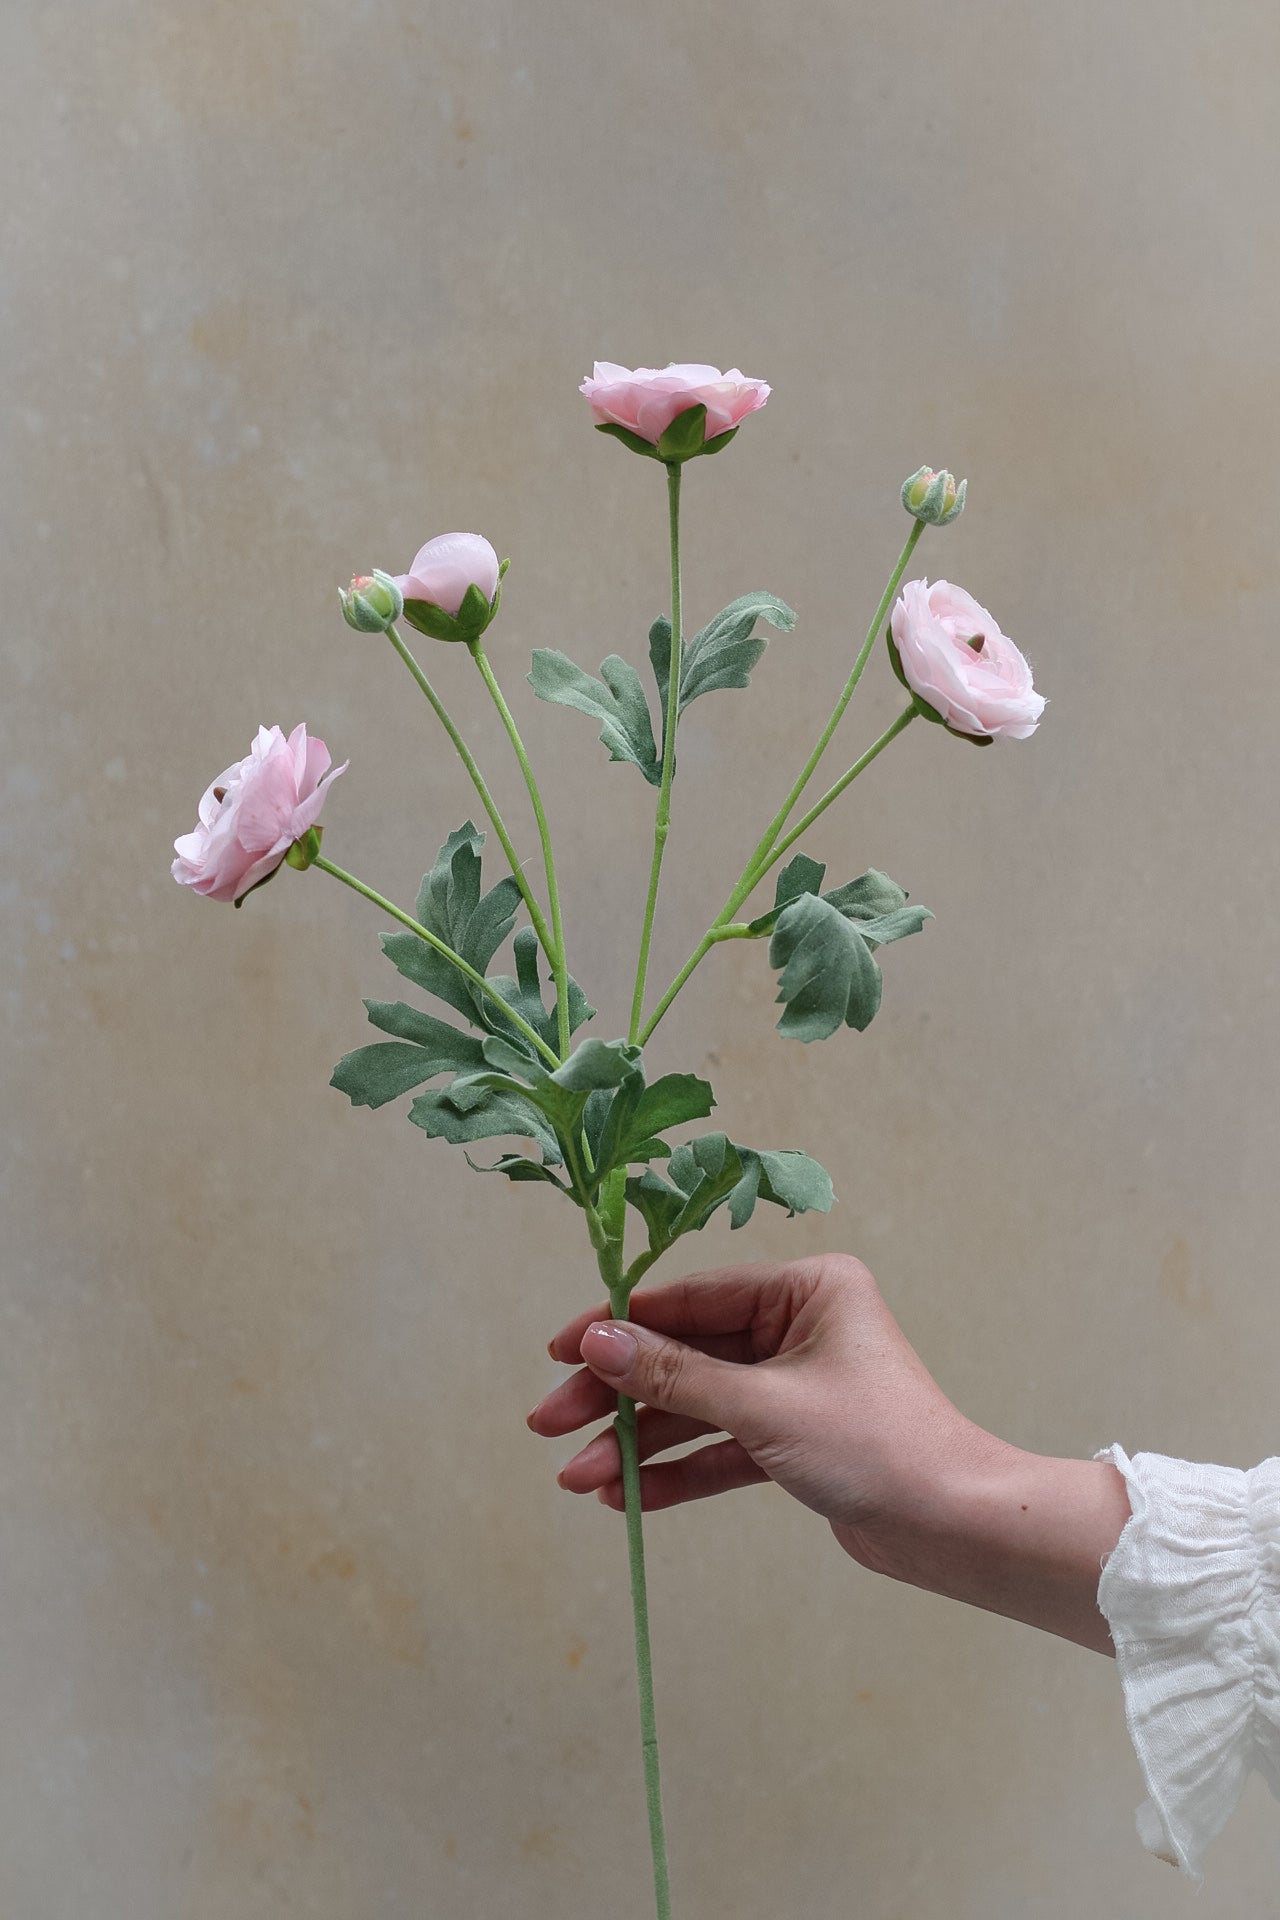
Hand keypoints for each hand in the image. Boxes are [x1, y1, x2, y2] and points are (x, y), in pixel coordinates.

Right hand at [529, 1253, 994, 1576]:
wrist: (954, 1528)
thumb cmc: (875, 1446)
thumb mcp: (763, 1407)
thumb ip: (674, 1376)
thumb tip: (596, 1342)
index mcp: (806, 1289)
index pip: (691, 1298)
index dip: (619, 1325)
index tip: (558, 1351)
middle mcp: (800, 1327)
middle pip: (685, 1355)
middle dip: (617, 1396)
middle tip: (547, 1425)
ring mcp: (796, 1385)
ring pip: (697, 1407)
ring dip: (637, 1443)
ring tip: (576, 1479)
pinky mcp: (796, 1441)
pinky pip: (722, 1447)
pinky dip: (677, 1471)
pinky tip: (626, 1496)